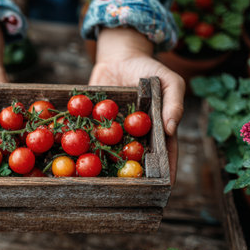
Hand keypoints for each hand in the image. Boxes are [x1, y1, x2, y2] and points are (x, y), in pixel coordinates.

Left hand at [89, 27, 184, 183]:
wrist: (118, 56)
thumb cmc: (148, 67)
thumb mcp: (169, 80)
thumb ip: (174, 102)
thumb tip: (172, 129)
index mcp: (154, 130)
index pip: (163, 154)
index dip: (166, 171)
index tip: (165, 188)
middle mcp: (132, 136)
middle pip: (134, 160)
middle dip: (133, 177)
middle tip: (131, 193)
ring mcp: (111, 133)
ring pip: (109, 153)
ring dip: (104, 168)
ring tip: (102, 184)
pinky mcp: (93, 124)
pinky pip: (88, 137)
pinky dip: (82, 146)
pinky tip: (76, 158)